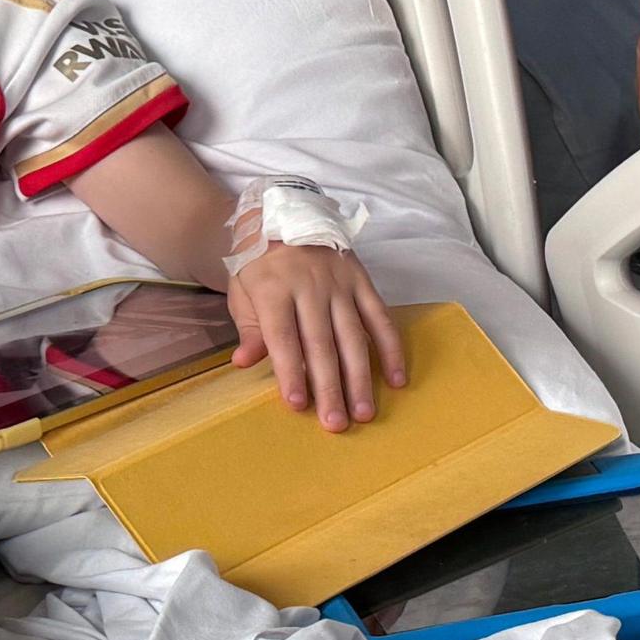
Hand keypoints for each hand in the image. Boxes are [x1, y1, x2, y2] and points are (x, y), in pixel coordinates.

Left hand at [226, 245, 407, 431]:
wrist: (284, 216)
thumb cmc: (257, 264)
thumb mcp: (242, 291)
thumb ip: (249, 329)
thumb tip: (244, 362)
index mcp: (274, 288)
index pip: (284, 336)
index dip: (290, 371)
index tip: (298, 404)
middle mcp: (310, 286)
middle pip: (321, 343)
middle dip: (329, 386)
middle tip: (335, 423)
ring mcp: (341, 284)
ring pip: (354, 336)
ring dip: (360, 378)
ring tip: (364, 412)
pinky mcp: (362, 281)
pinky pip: (381, 318)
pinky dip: (391, 349)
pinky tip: (397, 379)